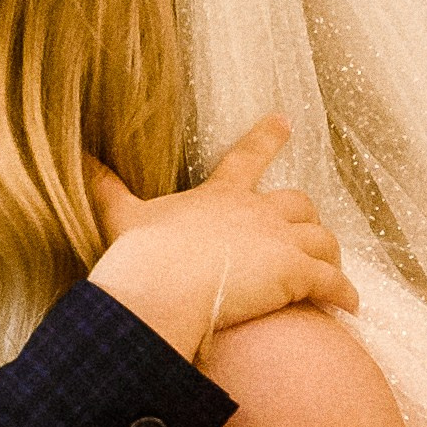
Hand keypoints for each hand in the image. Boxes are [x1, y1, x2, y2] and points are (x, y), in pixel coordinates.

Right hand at [89, 115, 359, 366]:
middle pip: (296, 202)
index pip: (248, 157)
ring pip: (321, 240)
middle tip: (309, 229)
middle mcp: (256, 212)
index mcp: (219, 196)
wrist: (162, 288)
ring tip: (334, 273)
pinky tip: (350, 305)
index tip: (284, 121)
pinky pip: (332, 282)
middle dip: (305, 215)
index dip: (267, 139)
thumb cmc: (143, 257)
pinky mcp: (297, 274)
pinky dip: (344, 293)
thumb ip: (104, 188)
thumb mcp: (121, 218)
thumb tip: (76, 158)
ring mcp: (280, 241)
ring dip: (329, 255)